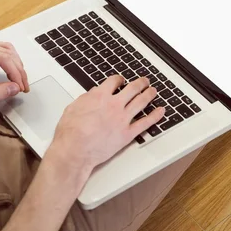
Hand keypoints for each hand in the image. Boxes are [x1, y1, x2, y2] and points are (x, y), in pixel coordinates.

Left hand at [0, 42, 28, 102]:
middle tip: (24, 86)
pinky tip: (11, 69)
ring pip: (7, 48)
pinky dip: (10, 58)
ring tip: (20, 78)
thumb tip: (14, 89)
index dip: (16, 74)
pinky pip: (2, 48)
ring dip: (17, 63)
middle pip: (8, 53)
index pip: (5, 59)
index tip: (20, 87)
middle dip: (19, 71)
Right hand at [50, 75, 164, 178]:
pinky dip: (155, 116)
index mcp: (100, 96)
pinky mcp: (127, 134)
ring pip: (141, 102)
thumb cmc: (70, 132)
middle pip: (132, 89)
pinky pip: (145, 123)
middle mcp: (114, 105)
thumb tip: (94, 93)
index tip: (122, 80)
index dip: (119, 79)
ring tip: (153, 91)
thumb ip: (86, 98)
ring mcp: (122, 119)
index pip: (114, 82)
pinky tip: (161, 111)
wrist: (74, 150)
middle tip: (144, 81)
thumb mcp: (73, 107)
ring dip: (149, 94)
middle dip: (140, 83)